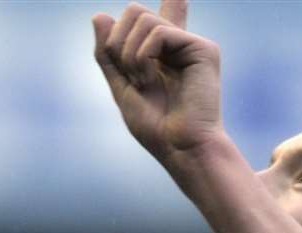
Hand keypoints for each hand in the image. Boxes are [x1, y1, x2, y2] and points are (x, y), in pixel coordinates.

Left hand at [92, 1, 223, 164]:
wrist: (179, 148)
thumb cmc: (155, 127)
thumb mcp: (120, 87)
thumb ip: (108, 54)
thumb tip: (99, 15)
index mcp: (161, 55)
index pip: (155, 17)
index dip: (165, 5)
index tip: (166, 0)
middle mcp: (177, 45)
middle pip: (134, 12)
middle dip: (117, 43)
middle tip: (129, 76)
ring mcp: (190, 44)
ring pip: (141, 17)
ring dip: (129, 54)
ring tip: (143, 82)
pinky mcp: (202, 48)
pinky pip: (157, 31)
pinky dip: (142, 56)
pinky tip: (150, 80)